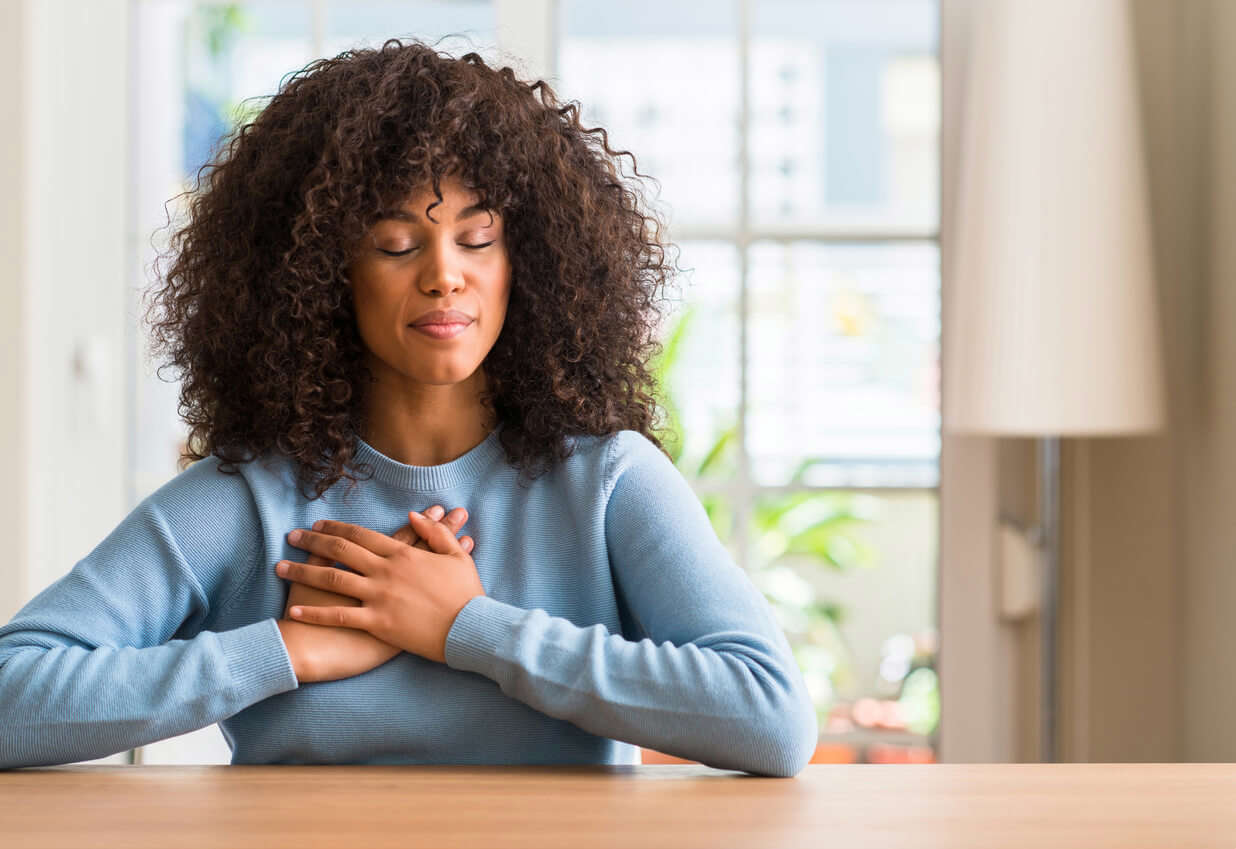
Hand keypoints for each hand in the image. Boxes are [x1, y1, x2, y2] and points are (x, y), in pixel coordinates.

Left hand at [281, 510, 484, 663]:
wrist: (469, 629)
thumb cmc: (466, 594)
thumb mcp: (457, 556)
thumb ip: (435, 533)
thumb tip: (413, 516)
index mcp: (403, 554)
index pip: (362, 535)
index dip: (337, 528)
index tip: (319, 525)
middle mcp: (386, 571)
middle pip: (341, 551)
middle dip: (313, 541)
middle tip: (293, 537)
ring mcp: (379, 597)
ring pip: (333, 579)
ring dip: (303, 571)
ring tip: (280, 566)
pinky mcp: (377, 623)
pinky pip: (339, 616)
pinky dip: (315, 613)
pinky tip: (295, 609)